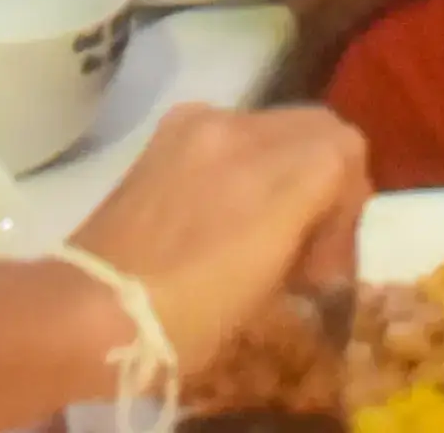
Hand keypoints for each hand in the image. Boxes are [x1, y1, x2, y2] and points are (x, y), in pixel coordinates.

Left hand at [66, 104, 371, 381]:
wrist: (94, 308)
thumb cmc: (188, 320)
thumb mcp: (269, 291)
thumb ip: (307, 238)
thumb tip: (314, 230)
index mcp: (276, 178)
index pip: (346, 149)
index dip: (349, 201)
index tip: (326, 254)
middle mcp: (243, 132)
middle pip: (318, 127)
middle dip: (326, 175)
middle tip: (307, 234)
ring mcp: (200, 125)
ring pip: (275, 123)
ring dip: (285, 163)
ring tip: (262, 220)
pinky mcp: (167, 133)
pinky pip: (230, 126)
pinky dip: (244, 155)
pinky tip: (222, 203)